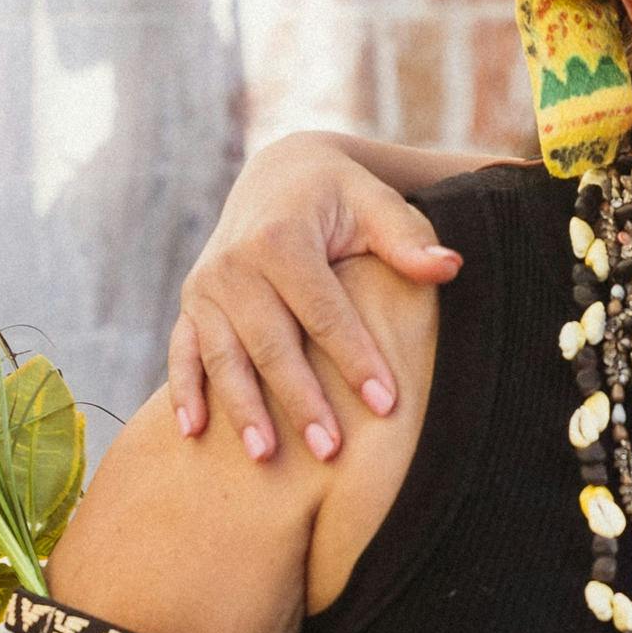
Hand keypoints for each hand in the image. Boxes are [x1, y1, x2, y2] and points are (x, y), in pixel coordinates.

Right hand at [163, 135, 458, 461]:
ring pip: (224, 356)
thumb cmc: (338, 197)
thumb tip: (449, 267)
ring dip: (242, 409)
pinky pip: (182, 353)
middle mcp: (235, 264)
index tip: (386, 404)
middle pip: (272, 343)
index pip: (324, 311)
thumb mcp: (374, 204)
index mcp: (282, 238)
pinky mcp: (191, 305)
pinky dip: (185, 392)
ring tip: (266, 457)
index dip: (355, 359)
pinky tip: (194, 434)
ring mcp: (206, 287)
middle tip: (331, 451)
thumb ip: (407, 240)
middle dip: (301, 400)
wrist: (278, 176)